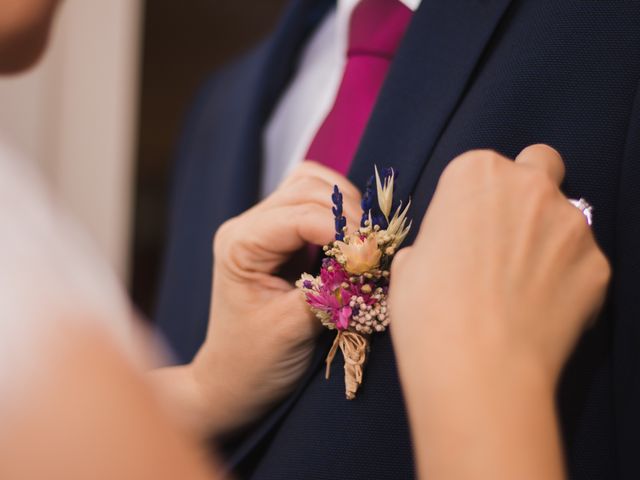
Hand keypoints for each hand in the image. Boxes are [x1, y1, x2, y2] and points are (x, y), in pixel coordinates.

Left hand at [175, 162, 360, 435]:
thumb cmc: (254, 361)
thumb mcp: (292, 329)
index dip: (340, 228)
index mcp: (240, 244)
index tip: (371, 254)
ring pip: (312, 187)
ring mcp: (264, 228)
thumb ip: (329, 291)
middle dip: (347, 213)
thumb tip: (368, 262)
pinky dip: (340, 214)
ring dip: (345, 208)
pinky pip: (315, 205)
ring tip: (364, 243)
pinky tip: (352, 240)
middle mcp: (248, 227)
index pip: (298, 216)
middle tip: (373, 249)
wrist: (235, 380)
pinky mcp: (283, 237)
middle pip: (307, 188)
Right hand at [389, 145, 609, 478]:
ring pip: (566, 217)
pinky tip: (544, 311)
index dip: (472, 201)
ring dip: (550, 238)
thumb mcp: (411, 262)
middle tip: (509, 235)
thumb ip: (441, 237)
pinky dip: (568, 279)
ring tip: (525, 287)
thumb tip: (455, 249)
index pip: (481, 168)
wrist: (477, 367)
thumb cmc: (427, 310)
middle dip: (528, 190)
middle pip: (539, 166)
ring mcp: (573, 223)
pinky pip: (584, 263)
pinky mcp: (600, 265)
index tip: (466, 232)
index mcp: (475, 173)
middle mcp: (530, 185)